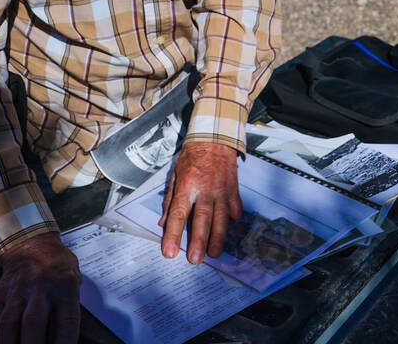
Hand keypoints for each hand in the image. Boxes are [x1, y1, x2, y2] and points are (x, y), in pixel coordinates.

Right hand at [0, 232, 80, 343]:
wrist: (31, 243)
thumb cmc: (57, 265)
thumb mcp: (75, 280)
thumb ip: (71, 308)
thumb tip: (68, 337)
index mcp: (64, 286)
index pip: (66, 321)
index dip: (63, 342)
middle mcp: (39, 289)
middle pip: (33, 324)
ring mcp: (17, 293)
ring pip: (8, 324)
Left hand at [159, 141, 241, 263]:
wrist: (214, 138)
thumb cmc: (192, 157)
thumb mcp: (175, 174)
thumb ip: (170, 199)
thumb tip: (163, 223)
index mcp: (187, 186)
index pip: (178, 214)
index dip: (173, 234)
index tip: (169, 252)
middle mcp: (205, 190)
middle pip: (201, 219)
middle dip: (198, 241)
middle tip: (195, 259)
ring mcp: (222, 190)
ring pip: (220, 217)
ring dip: (218, 237)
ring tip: (215, 253)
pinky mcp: (233, 189)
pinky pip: (235, 207)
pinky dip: (233, 218)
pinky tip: (231, 227)